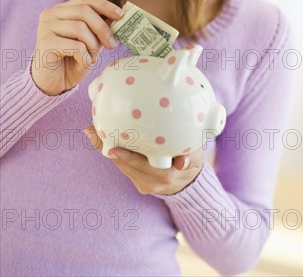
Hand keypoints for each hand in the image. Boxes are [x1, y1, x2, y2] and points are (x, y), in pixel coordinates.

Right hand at [31, 0, 123, 95]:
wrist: (52, 84)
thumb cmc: (71, 61)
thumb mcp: (90, 42)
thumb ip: (99, 29)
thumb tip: (118, 17)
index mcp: (62, 10)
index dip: (105, 5)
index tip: (121, 15)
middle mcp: (51, 14)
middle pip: (84, 11)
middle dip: (103, 28)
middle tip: (112, 44)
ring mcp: (45, 27)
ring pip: (80, 28)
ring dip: (93, 46)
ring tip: (92, 58)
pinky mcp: (45, 43)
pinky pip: (75, 46)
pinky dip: (85, 56)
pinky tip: (83, 63)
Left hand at [84, 126, 204, 194]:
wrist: (189, 183)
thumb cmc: (191, 160)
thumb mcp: (196, 156)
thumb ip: (191, 157)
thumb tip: (182, 161)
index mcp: (167, 175)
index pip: (143, 166)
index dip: (127, 158)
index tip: (113, 150)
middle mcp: (153, 182)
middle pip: (127, 165)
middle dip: (109, 149)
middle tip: (94, 132)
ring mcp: (145, 185)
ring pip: (122, 166)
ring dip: (107, 150)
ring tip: (92, 132)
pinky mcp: (139, 185)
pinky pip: (124, 168)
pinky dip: (114, 154)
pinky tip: (102, 141)